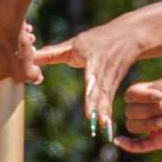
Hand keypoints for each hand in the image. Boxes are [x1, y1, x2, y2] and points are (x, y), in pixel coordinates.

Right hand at [0, 10, 39, 88]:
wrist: (5, 17)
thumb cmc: (14, 47)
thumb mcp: (27, 70)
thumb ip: (31, 78)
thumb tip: (36, 78)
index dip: (8, 76)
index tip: (19, 69)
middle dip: (10, 58)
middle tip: (26, 52)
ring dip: (8, 44)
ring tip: (26, 38)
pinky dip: (3, 32)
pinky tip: (19, 28)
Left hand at [31, 21, 153, 137]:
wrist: (130, 35)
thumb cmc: (98, 39)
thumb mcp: (76, 43)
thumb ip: (53, 52)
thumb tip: (31, 56)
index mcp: (93, 57)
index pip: (90, 72)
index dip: (90, 85)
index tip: (86, 93)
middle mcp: (104, 68)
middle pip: (99, 87)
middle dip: (96, 102)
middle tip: (92, 117)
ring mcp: (112, 76)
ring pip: (106, 95)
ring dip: (104, 110)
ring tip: (102, 125)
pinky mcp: (115, 83)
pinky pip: (110, 99)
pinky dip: (107, 112)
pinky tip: (105, 125)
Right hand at [115, 75, 161, 153]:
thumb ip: (149, 88)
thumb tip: (130, 100)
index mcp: (151, 93)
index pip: (129, 95)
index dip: (139, 96)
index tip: (159, 96)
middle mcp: (149, 109)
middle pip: (129, 110)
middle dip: (149, 110)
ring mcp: (153, 125)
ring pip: (133, 126)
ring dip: (150, 123)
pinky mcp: (161, 140)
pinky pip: (138, 145)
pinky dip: (127, 144)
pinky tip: (119, 141)